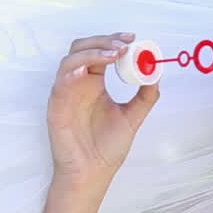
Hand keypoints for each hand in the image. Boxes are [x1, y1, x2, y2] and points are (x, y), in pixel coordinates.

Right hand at [46, 32, 160, 185]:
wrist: (93, 173)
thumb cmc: (106, 148)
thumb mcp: (133, 117)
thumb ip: (145, 96)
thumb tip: (156, 73)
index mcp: (95, 83)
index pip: (100, 51)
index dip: (113, 41)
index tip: (133, 39)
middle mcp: (79, 84)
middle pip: (83, 48)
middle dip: (103, 41)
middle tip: (124, 45)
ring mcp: (66, 93)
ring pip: (71, 60)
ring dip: (91, 53)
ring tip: (112, 55)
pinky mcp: (56, 107)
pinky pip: (60, 83)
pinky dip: (71, 72)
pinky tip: (85, 71)